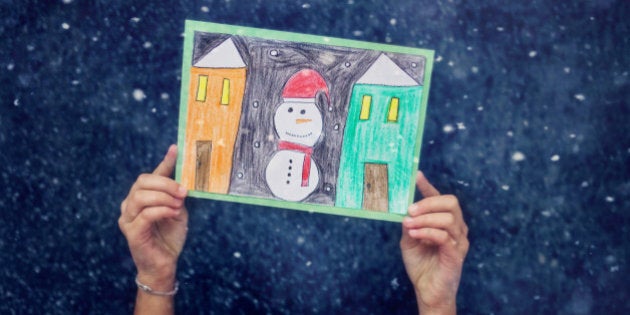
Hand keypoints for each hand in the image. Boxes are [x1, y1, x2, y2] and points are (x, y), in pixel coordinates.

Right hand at [119, 145, 188, 290]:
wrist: (164, 264)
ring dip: (163, 197)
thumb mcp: (177, 210)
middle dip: (165, 183)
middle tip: (183, 191)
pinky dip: (162, 210)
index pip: (151, 175)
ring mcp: (127, 218)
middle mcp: (130, 204)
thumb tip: (184, 178)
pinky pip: (145, 214)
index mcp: (141, 197)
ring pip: (141, 196)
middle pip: (142, 181)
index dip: (165, 161)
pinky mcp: (131, 232)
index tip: (176, 149)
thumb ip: (177, 195)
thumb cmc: (170, 237)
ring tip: (178, 203)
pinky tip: (173, 212)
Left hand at [400, 172, 468, 314]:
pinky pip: (444, 236)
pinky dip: (427, 232)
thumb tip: (406, 210)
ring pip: (447, 218)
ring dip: (425, 219)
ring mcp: (459, 240)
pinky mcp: (456, 254)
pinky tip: (414, 234)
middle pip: (450, 202)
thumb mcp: (409, 240)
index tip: (416, 176)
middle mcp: (457, 228)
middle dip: (428, 203)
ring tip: (410, 225)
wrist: (427, 290)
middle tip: (410, 209)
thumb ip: (409, 224)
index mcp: (446, 221)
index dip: (428, 186)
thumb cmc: (421, 264)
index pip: (441, 198)